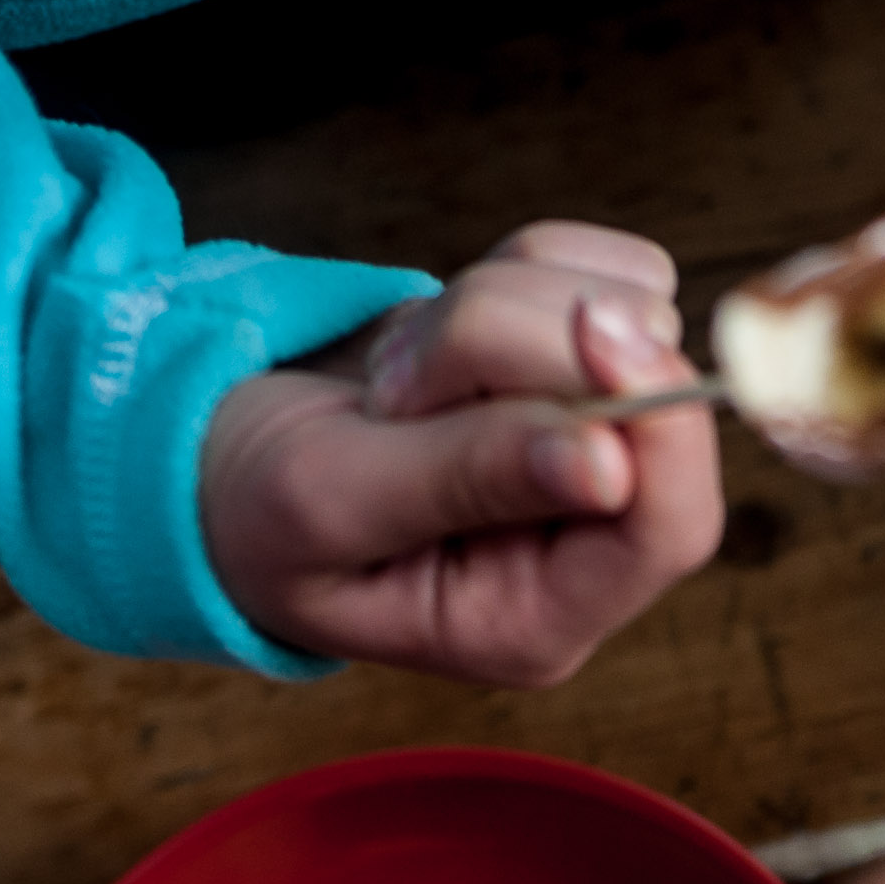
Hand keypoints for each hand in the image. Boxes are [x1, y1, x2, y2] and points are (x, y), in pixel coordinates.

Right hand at [201, 221, 725, 685]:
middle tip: (400, 386)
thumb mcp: (327, 501)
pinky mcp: (588, 360)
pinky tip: (441, 331)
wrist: (215, 445)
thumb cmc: (251, 504)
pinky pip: (614, 270)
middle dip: (518, 349)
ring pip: (633, 315)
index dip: (657, 423)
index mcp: (540, 616)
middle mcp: (590, 535)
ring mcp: (598, 437)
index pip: (669, 528)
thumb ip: (467, 478)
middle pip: (647, 400)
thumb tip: (610, 464)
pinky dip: (524, 268)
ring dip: (500, 307)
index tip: (594, 329)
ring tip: (403, 375)